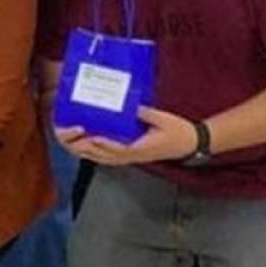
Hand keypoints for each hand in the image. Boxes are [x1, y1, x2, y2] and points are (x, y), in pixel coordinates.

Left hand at [55, 107, 196, 166]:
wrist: (190, 143)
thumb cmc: (178, 130)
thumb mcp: (163, 118)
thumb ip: (146, 113)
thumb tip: (130, 105)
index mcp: (142, 148)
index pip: (120, 149)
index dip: (106, 145)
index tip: (93, 138)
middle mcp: (134, 156)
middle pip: (108, 157)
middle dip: (91, 150)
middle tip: (75, 141)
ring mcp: (133, 158)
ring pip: (107, 160)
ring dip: (91, 154)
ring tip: (76, 145)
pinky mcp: (134, 156)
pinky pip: (112, 158)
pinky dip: (99, 155)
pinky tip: (90, 148)